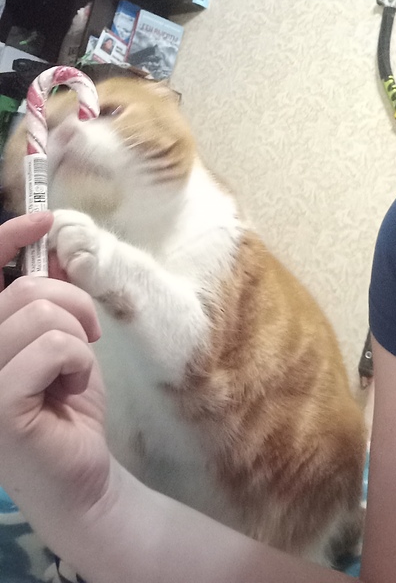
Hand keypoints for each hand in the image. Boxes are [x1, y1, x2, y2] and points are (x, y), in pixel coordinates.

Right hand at [0, 213, 110, 545]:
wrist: (82, 477)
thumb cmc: (68, 407)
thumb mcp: (64, 339)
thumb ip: (51, 299)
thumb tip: (57, 248)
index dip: (7, 238)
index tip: (42, 219)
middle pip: (24, 290)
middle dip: (73, 305)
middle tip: (86, 339)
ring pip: (42, 313)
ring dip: (78, 338)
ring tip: (73, 372)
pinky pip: (54, 347)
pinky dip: (79, 361)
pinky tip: (70, 391)